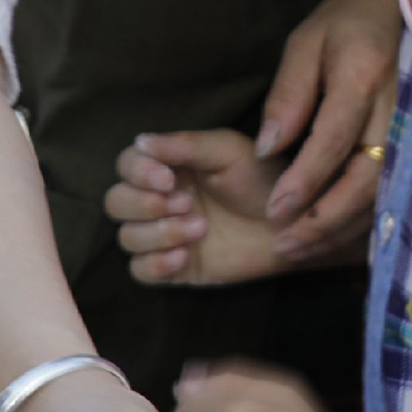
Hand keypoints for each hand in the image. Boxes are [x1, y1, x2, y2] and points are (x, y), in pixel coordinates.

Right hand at [108, 130, 366, 286]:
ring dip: (157, 233)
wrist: (294, 226)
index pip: (127, 165)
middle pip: (117, 202)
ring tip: (199, 228)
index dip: (137, 172)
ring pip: (127, 237)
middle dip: (142, 204)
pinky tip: (185, 256)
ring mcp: (165, 235)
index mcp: (169, 166)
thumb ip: (185, 145)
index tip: (167, 179)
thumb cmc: (265, 182)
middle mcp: (160, 199)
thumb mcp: (229, 152)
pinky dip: (155, 264)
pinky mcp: (175, 268)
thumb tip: (140, 140)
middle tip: (184, 204)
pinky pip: (140, 271)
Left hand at [248, 0, 402, 253]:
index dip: (304, 180)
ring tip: (298, 249)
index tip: (273, 209)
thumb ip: (287, 96)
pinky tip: (329, 236)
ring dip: (341, 228)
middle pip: (365, 179)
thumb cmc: (346, 21)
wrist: (403, 6)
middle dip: (324, 219)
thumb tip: (265, 149)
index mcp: (364, 76)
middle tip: (283, 245)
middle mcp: (397, 108)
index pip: (334, 140)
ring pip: (382, 193)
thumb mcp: (305, 43)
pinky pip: (390, 190)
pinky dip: (359, 219)